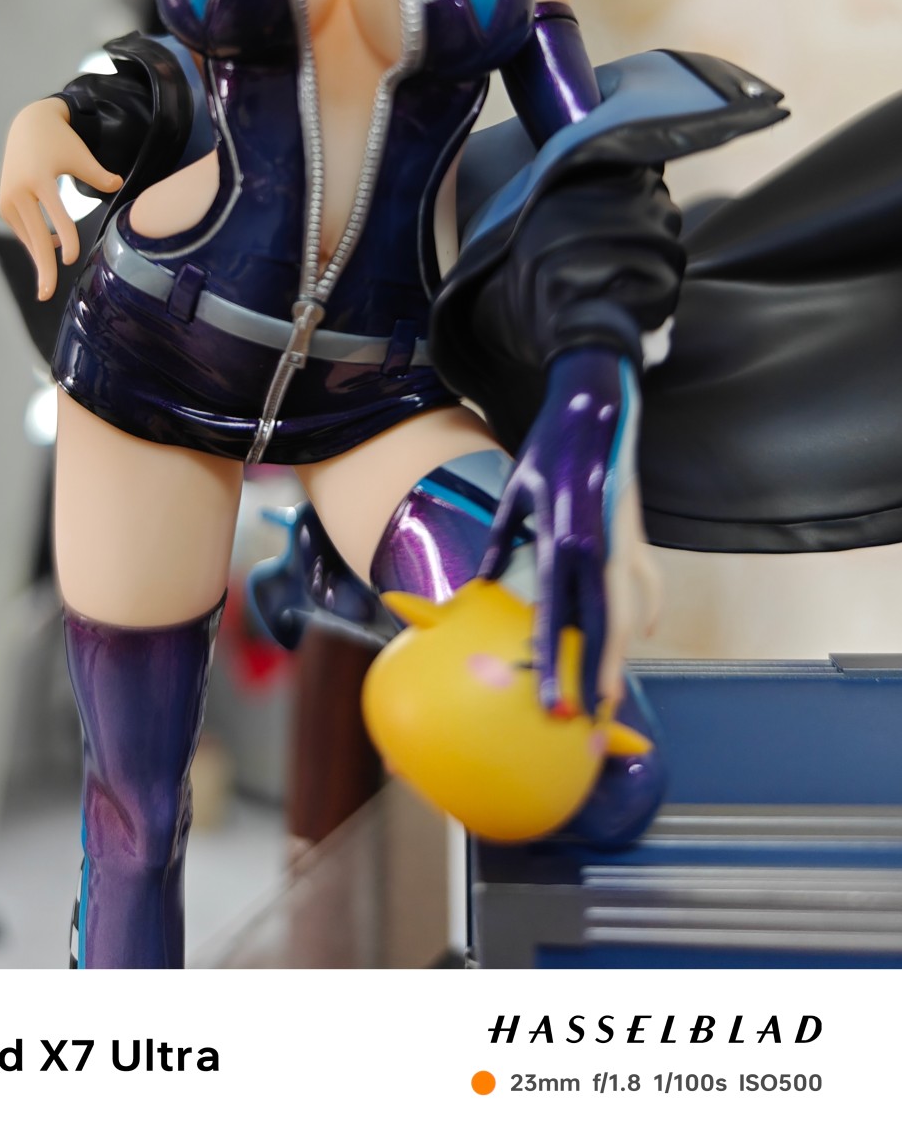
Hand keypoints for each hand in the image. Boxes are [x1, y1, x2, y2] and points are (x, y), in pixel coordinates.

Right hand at [0, 98, 120, 299]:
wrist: (26, 126)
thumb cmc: (59, 140)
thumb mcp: (80, 154)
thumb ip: (98, 174)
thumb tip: (118, 184)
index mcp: (38, 178)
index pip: (56, 213)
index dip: (66, 237)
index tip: (73, 258)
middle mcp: (18, 192)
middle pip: (35, 236)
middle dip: (43, 268)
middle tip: (47, 294)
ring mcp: (8, 200)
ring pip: (29, 238)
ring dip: (41, 259)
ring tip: (48, 284)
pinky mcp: (5, 206)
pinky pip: (25, 232)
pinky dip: (38, 243)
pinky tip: (54, 248)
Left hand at [485, 348, 639, 715]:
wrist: (595, 406)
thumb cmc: (549, 448)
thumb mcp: (516, 493)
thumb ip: (502, 540)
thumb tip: (484, 581)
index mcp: (558, 540)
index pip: (556, 617)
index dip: (555, 663)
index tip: (552, 702)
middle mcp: (594, 549)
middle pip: (600, 629)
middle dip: (595, 678)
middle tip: (590, 721)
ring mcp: (622, 544)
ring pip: (627, 615)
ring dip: (618, 656)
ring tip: (609, 694)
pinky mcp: (637, 535)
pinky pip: (643, 586)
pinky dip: (643, 612)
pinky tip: (642, 635)